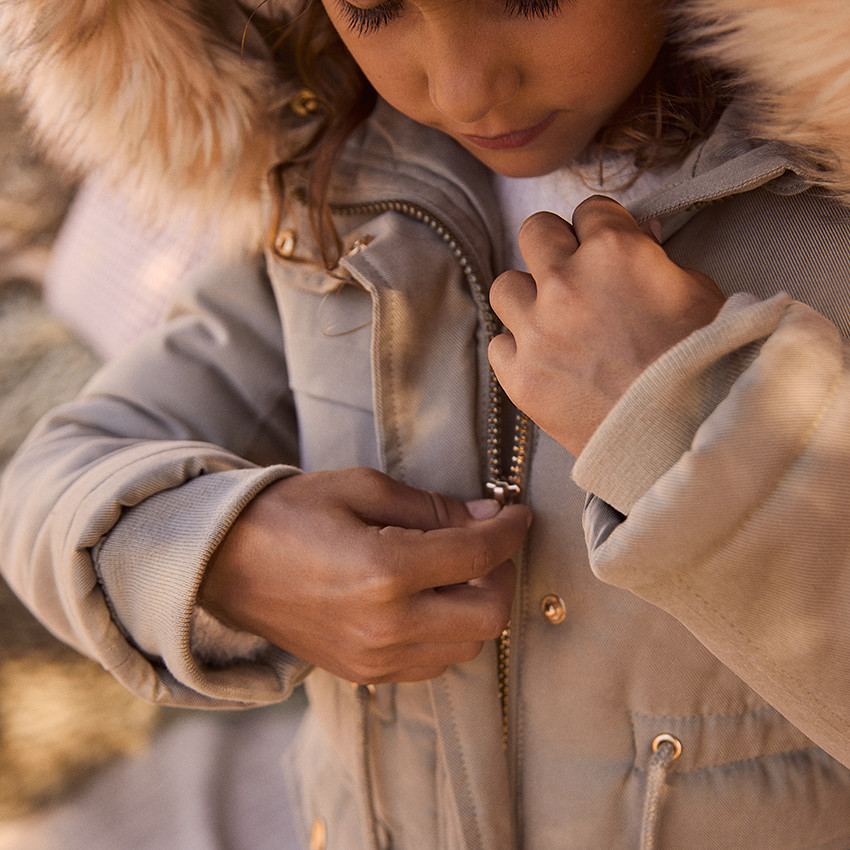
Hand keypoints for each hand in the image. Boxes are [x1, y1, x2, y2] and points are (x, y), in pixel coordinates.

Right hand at [199, 467, 530, 683]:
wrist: (224, 564)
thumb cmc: (289, 514)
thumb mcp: (362, 488)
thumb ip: (432, 507)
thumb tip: (487, 517)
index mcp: (385, 572)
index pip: (478, 556)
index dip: (509, 531)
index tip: (518, 513)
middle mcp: (387, 626)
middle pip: (488, 616)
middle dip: (503, 575)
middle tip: (490, 544)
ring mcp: (375, 659)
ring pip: (467, 647)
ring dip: (477, 607)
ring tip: (458, 571)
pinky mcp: (363, 674)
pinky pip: (432, 664)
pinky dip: (447, 633)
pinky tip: (430, 601)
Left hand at [488, 195, 724, 455]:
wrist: (684, 439)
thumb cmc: (705, 365)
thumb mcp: (698, 295)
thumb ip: (659, 259)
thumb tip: (640, 233)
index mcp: (615, 251)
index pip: (589, 209)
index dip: (601, 229)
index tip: (607, 249)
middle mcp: (566, 281)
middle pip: (534, 232)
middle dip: (554, 247)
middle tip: (573, 274)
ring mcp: (537, 329)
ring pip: (504, 286)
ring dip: (527, 297)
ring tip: (552, 321)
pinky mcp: (520, 376)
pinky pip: (498, 344)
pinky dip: (517, 349)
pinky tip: (543, 360)